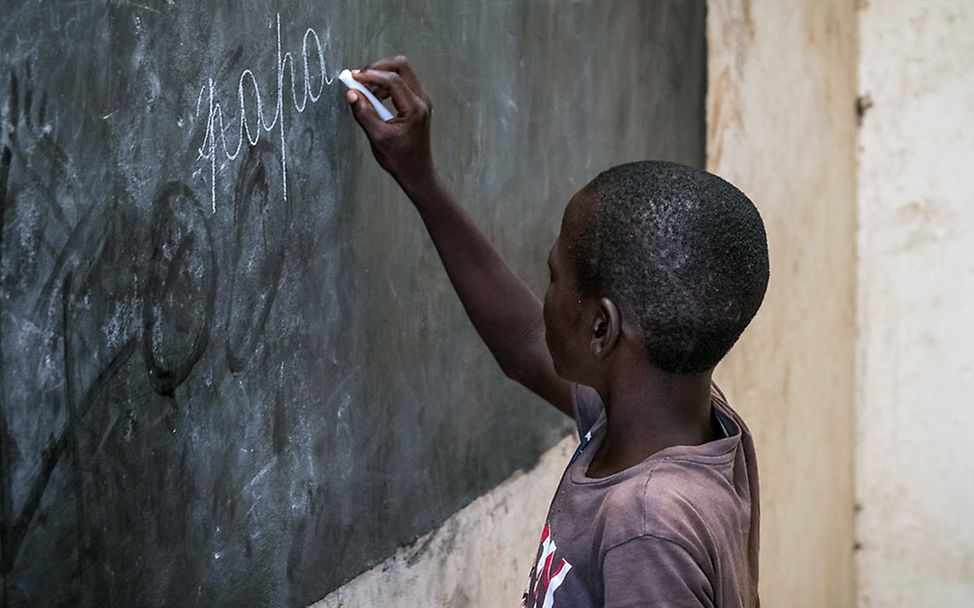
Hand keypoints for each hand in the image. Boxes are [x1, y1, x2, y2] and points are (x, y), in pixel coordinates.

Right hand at [345, 56, 434, 186]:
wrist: (416, 172)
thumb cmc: (400, 159)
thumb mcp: (378, 137)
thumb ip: (364, 113)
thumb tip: (351, 93)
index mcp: (414, 109)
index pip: (393, 80)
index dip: (370, 75)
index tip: (353, 78)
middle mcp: (421, 100)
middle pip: (401, 66)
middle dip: (378, 67)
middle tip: (359, 78)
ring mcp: (421, 100)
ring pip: (402, 72)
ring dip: (381, 75)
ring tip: (365, 90)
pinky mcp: (416, 103)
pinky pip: (402, 83)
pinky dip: (386, 84)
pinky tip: (375, 97)